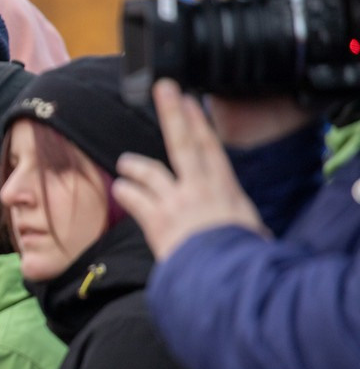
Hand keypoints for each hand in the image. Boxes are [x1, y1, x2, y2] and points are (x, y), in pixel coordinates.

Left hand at [113, 79, 266, 260]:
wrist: (227, 280)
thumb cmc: (243, 261)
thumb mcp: (250, 233)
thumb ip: (238, 222)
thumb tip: (247, 231)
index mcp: (227, 190)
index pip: (211, 148)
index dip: (199, 122)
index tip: (191, 102)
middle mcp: (201, 189)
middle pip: (184, 143)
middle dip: (174, 113)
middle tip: (164, 88)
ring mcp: (177, 201)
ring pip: (150, 170)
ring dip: (135, 164)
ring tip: (125, 163)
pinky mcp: (157, 219)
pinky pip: (135, 197)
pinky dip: (126, 190)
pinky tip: (119, 188)